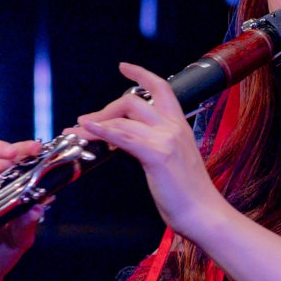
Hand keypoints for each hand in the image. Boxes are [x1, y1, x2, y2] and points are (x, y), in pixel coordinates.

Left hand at [74, 63, 229, 239]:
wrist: (204, 213)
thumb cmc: (189, 194)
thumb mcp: (174, 160)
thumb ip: (155, 144)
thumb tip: (130, 140)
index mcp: (179, 126)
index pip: (161, 89)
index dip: (141, 75)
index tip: (124, 67)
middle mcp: (173, 127)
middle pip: (133, 102)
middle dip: (105, 110)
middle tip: (87, 124)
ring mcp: (165, 139)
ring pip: (123, 119)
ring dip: (95, 123)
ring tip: (77, 130)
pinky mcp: (157, 155)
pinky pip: (123, 136)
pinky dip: (102, 130)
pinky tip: (88, 130)